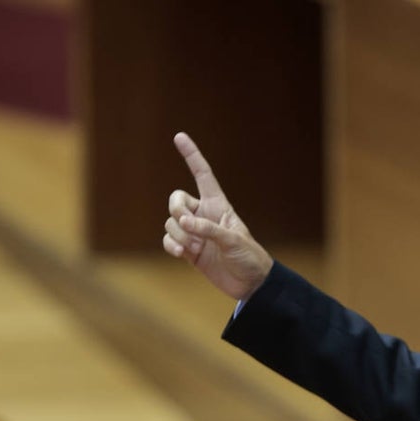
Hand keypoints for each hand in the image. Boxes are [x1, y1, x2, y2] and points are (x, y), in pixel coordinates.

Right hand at [162, 132, 272, 300]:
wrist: (250, 283)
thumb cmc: (249, 257)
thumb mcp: (233, 240)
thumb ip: (209, 229)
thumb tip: (184, 223)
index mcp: (218, 205)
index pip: (202, 175)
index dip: (192, 156)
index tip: (179, 137)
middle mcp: (203, 215)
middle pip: (176, 199)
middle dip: (176, 209)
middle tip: (187, 225)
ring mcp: (194, 233)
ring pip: (171, 223)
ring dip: (179, 235)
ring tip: (196, 248)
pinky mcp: (188, 250)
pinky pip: (169, 240)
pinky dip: (171, 245)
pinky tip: (182, 254)